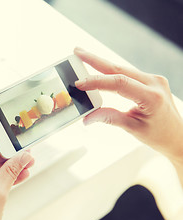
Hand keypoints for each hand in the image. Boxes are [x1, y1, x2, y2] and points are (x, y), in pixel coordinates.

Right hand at [74, 47, 182, 169]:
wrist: (177, 136)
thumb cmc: (159, 135)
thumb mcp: (133, 129)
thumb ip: (110, 119)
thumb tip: (87, 117)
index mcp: (152, 97)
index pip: (119, 83)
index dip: (97, 81)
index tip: (79, 83)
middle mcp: (154, 83)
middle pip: (119, 69)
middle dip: (95, 60)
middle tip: (77, 52)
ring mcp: (153, 79)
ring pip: (122, 68)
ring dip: (101, 63)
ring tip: (83, 56)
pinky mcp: (150, 80)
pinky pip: (127, 73)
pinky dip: (111, 71)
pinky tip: (98, 67)